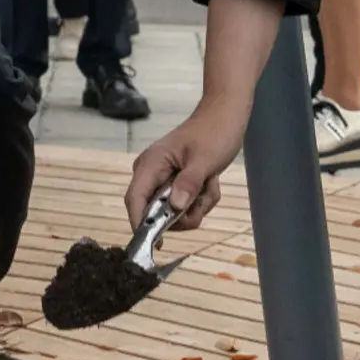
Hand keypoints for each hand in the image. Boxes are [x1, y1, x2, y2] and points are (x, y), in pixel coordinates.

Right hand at [124, 101, 245, 229]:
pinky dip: (199, 200)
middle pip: (155, 211)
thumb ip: (188, 184)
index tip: (156, 243)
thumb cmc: (214, 133)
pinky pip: (183, 204)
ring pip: (172, 211)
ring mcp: (162, 178)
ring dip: (196, 206)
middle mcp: (151, 172)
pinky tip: (210, 183)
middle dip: (183, 214)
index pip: (135, 199)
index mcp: (151, 164)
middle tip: (203, 201)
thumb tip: (173, 208)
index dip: (140, 223)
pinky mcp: (174, 182)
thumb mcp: (204, 161)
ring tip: (210, 185)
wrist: (225, 116)